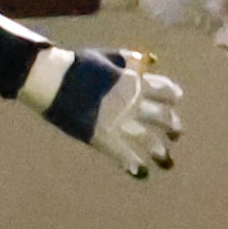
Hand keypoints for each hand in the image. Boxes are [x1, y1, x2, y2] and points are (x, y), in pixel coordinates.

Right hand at [41, 48, 183, 178]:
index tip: (175, 102)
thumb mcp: (107, 56)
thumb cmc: (76, 64)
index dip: (173, 97)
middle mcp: (132, 102)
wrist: (51, 78)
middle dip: (173, 127)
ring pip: (148, 140)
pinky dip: (133, 164)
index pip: (165, 91)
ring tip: (165, 160)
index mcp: (134, 82)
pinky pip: (123, 154)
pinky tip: (140, 172)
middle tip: (176, 135)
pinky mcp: (101, 136)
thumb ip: (129, 59)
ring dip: (159, 151)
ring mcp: (118, 121)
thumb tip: (151, 59)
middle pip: (163, 117)